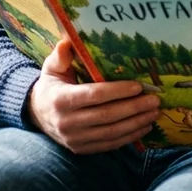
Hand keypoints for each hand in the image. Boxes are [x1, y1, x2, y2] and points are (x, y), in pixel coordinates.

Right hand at [26, 39, 159, 153]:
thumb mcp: (52, 68)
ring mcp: (75, 139)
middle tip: (154, 99)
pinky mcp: (82, 149)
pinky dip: (130, 137)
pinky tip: (144, 127)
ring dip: (136, 123)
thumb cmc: (51, 86)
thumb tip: (67, 41)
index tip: (139, 86)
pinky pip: (110, 145)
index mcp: (61, 100)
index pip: (95, 95)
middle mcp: (67, 122)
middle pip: (107, 116)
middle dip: (134, 108)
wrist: (37, 114)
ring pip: (112, 132)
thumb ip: (61, 56)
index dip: (118, 91)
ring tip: (154, 112)